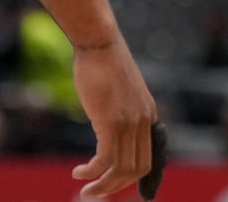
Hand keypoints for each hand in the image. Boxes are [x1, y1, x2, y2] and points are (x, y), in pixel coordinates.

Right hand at [70, 37, 157, 197]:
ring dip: (102, 186)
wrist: (99, 42)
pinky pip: (105, 159)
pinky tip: (79, 173)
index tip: (115, 185)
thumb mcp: (119, 90)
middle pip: (137, 170)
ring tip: (84, 191)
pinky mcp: (112, 121)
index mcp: (148, 114)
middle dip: (115, 187)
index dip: (132, 178)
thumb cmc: (102, 62)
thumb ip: (120, 110)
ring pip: (121, 170)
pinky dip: (93, 172)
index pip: (148, 158)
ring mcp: (129, 122)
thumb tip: (107, 125)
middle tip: (95, 193)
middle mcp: (143, 121)